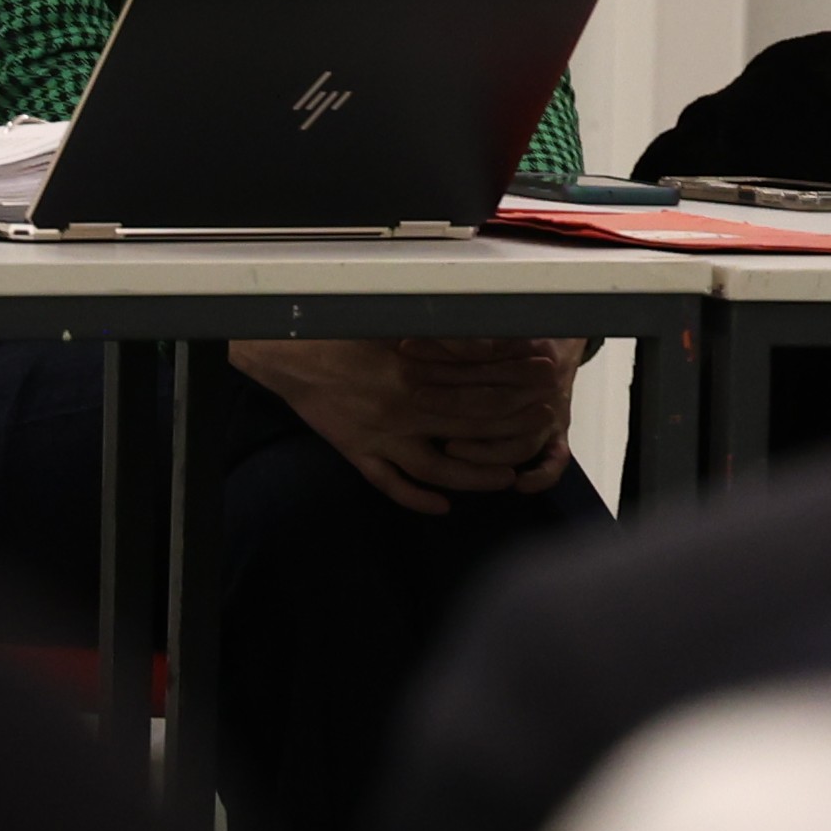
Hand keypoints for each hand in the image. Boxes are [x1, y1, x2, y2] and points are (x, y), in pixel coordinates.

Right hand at [230, 336, 585, 516]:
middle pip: (468, 428)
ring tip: (505, 478)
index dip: (515, 392)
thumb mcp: (394, 325)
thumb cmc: (339, 331)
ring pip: (436, 470)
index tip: (542, 391)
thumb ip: (438, 339)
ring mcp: (379, 437)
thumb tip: (484, 342)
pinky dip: (417, 500)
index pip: (478, 389)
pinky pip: (389, 485)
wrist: (287, 350)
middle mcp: (401, 409)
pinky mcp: (356, 452)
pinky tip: (443, 506)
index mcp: (412, 373)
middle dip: (510, 430)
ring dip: (475, 476)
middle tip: (539, 430)